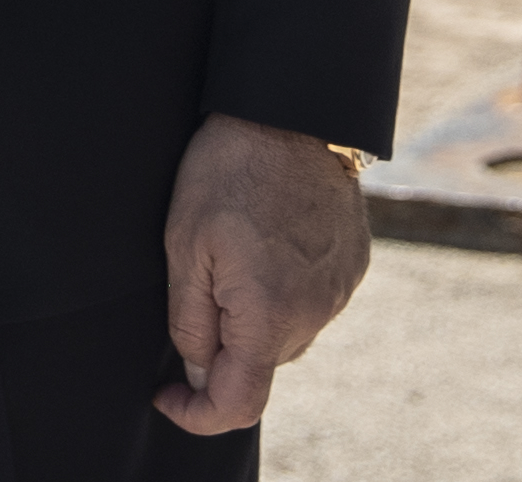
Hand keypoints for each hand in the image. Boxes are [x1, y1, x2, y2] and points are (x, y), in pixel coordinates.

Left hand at [153, 113, 370, 435]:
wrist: (292, 108)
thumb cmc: (228, 170)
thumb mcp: (185, 246)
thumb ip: (190, 324)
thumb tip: (198, 375)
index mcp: (269, 315)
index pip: (237, 404)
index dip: (196, 414)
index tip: (168, 392)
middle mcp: (315, 313)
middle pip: (261, 365)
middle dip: (223, 347)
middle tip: (198, 283)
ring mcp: (340, 290)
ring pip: (287, 334)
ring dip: (256, 318)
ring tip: (235, 252)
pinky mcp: (354, 265)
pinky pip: (312, 302)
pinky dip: (285, 291)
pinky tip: (268, 242)